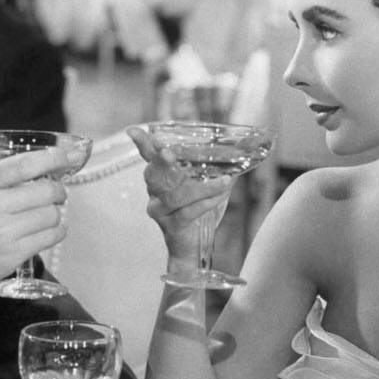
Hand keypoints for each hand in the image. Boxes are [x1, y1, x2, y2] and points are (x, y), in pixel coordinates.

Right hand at [0, 145, 82, 326]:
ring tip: (47, 215)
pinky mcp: (9, 257)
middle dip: (57, 191)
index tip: (69, 154)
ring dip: (55, 214)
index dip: (55, 157)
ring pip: (50, 215)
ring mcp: (1, 232)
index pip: (26, 164)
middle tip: (56, 193)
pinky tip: (48, 233)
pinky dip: (54, 233)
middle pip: (45, 190)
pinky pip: (47, 239)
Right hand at [126, 125, 234, 265]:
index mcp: (160, 177)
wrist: (194, 248)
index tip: (134, 131)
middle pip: (153, 175)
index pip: (148, 157)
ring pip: (174, 196)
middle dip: (161, 162)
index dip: (141, 144)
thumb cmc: (198, 210)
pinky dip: (205, 204)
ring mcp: (159, 211)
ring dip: (201, 188)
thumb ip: (217, 167)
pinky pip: (186, 213)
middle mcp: (154, 192)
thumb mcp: (207, 184)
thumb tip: (245, 147)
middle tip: (169, 153)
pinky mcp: (171, 227)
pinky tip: (220, 196)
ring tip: (223, 182)